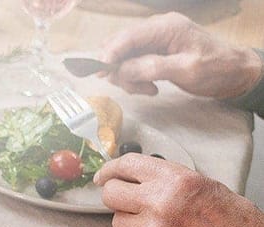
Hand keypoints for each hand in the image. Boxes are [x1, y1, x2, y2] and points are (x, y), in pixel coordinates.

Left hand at [94, 153, 263, 226]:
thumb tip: (138, 177)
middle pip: (111, 194)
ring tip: (157, 226)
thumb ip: (167, 179)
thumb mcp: (204, 185)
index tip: (103, 175)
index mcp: (174, 180)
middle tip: (126, 200)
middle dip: (116, 196)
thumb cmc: (234, 222)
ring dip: (131, 222)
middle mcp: (158, 204)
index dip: (110, 169)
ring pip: (118, 222)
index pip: (125, 165)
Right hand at [98, 12, 262, 97]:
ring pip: (124, 56)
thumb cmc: (217, 69)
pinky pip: (133, 62)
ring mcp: (156, 39)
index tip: (100, 72)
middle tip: (131, 87)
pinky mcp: (156, 51)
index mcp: (166, 27)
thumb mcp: (186, 69)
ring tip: (146, 89)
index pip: (128, 36)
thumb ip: (152, 67)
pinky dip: (135, 76)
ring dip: (127, 76)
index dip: (110, 53)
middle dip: (120, 69)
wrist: (236, 73)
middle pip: (121, 46)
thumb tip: (121, 69)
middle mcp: (158, 29)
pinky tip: (148, 86)